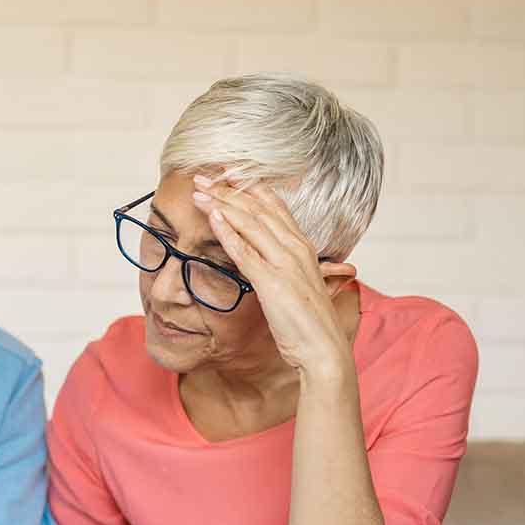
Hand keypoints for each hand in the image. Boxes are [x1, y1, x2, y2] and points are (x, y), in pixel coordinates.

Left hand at [190, 172, 356, 377]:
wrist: (324, 349)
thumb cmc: (309, 324)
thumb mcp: (297, 288)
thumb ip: (283, 270)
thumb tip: (262, 264)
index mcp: (303, 248)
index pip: (275, 207)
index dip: (250, 188)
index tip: (229, 175)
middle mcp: (296, 249)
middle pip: (258, 209)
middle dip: (229, 190)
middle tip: (204, 176)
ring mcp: (285, 263)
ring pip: (250, 223)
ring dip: (223, 204)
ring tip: (200, 191)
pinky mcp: (273, 282)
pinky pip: (246, 252)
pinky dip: (228, 232)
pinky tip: (213, 218)